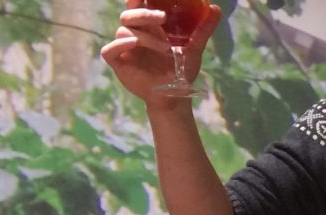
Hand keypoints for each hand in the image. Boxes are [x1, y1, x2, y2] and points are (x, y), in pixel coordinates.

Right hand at [100, 1, 221, 104]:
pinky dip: (119, 45)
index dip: (138, 0)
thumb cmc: (180, 69)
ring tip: (166, 48)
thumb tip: (216, 8)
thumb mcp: (194, 48)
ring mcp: (125, 48)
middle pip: (129, 15)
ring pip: (124, 32)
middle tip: (163, 17)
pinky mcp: (118, 62)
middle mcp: (135, 34)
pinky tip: (133, 43)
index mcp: (149, 28)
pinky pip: (109, 50)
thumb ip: (203, 29)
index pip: (137, 7)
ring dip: (145, 37)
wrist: (175, 95)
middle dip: (144, 14)